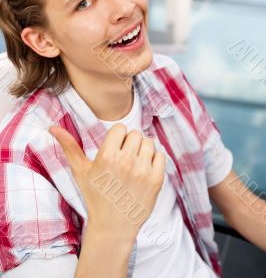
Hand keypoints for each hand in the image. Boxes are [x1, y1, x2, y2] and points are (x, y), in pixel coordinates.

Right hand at [49, 123, 165, 242]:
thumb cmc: (95, 196)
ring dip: (143, 150)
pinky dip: (154, 160)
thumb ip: (69, 146)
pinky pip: (161, 156)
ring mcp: (142, 171)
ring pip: (149, 142)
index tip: (114, 149)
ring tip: (134, 164)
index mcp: (107, 156)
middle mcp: (125, 162)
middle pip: (136, 134)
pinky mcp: (156, 180)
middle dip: (130, 143)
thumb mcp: (80, 171)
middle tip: (124, 158)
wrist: (112, 227)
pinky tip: (144, 170)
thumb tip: (52, 127)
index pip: (120, 128)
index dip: (118, 138)